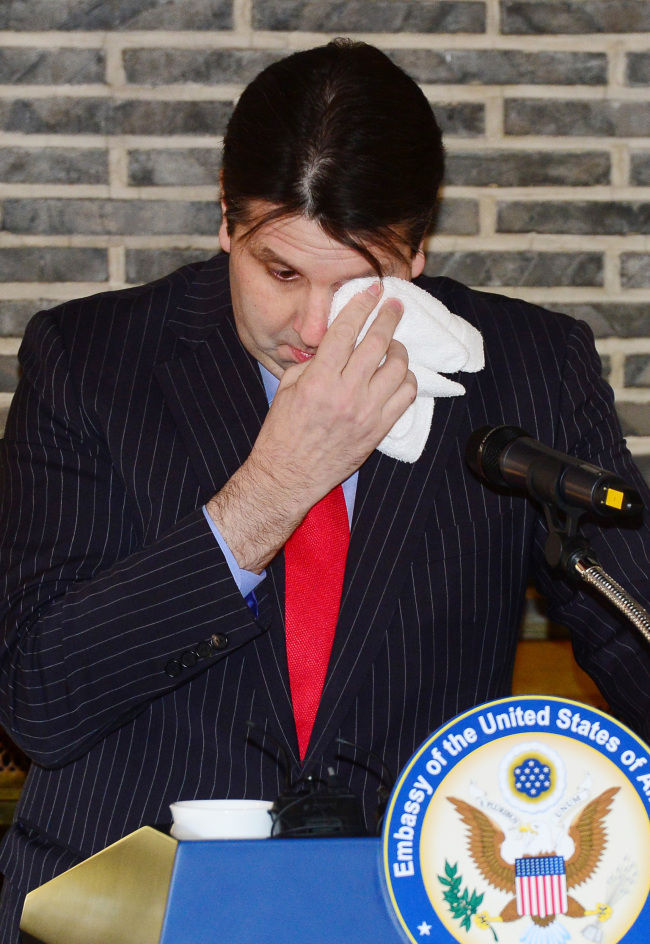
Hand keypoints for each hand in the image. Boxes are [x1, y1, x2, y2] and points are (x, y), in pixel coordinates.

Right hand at [207, 284, 416, 571]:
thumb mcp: (288, 389)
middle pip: (378, 343)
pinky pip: (406, 397)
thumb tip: (334, 343)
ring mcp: (366, 412)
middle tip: (394, 306)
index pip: (346, 330)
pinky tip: (397, 376)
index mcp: (319, 379)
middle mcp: (346, 393)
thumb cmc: (282, 432)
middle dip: (388, 318)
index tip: (372, 290)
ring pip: (398, 368)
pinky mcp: (378, 430)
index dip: (361, 305)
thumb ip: (313, 364)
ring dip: (399, 350)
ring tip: (394, 346)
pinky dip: (406, 380)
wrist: (288, 475)